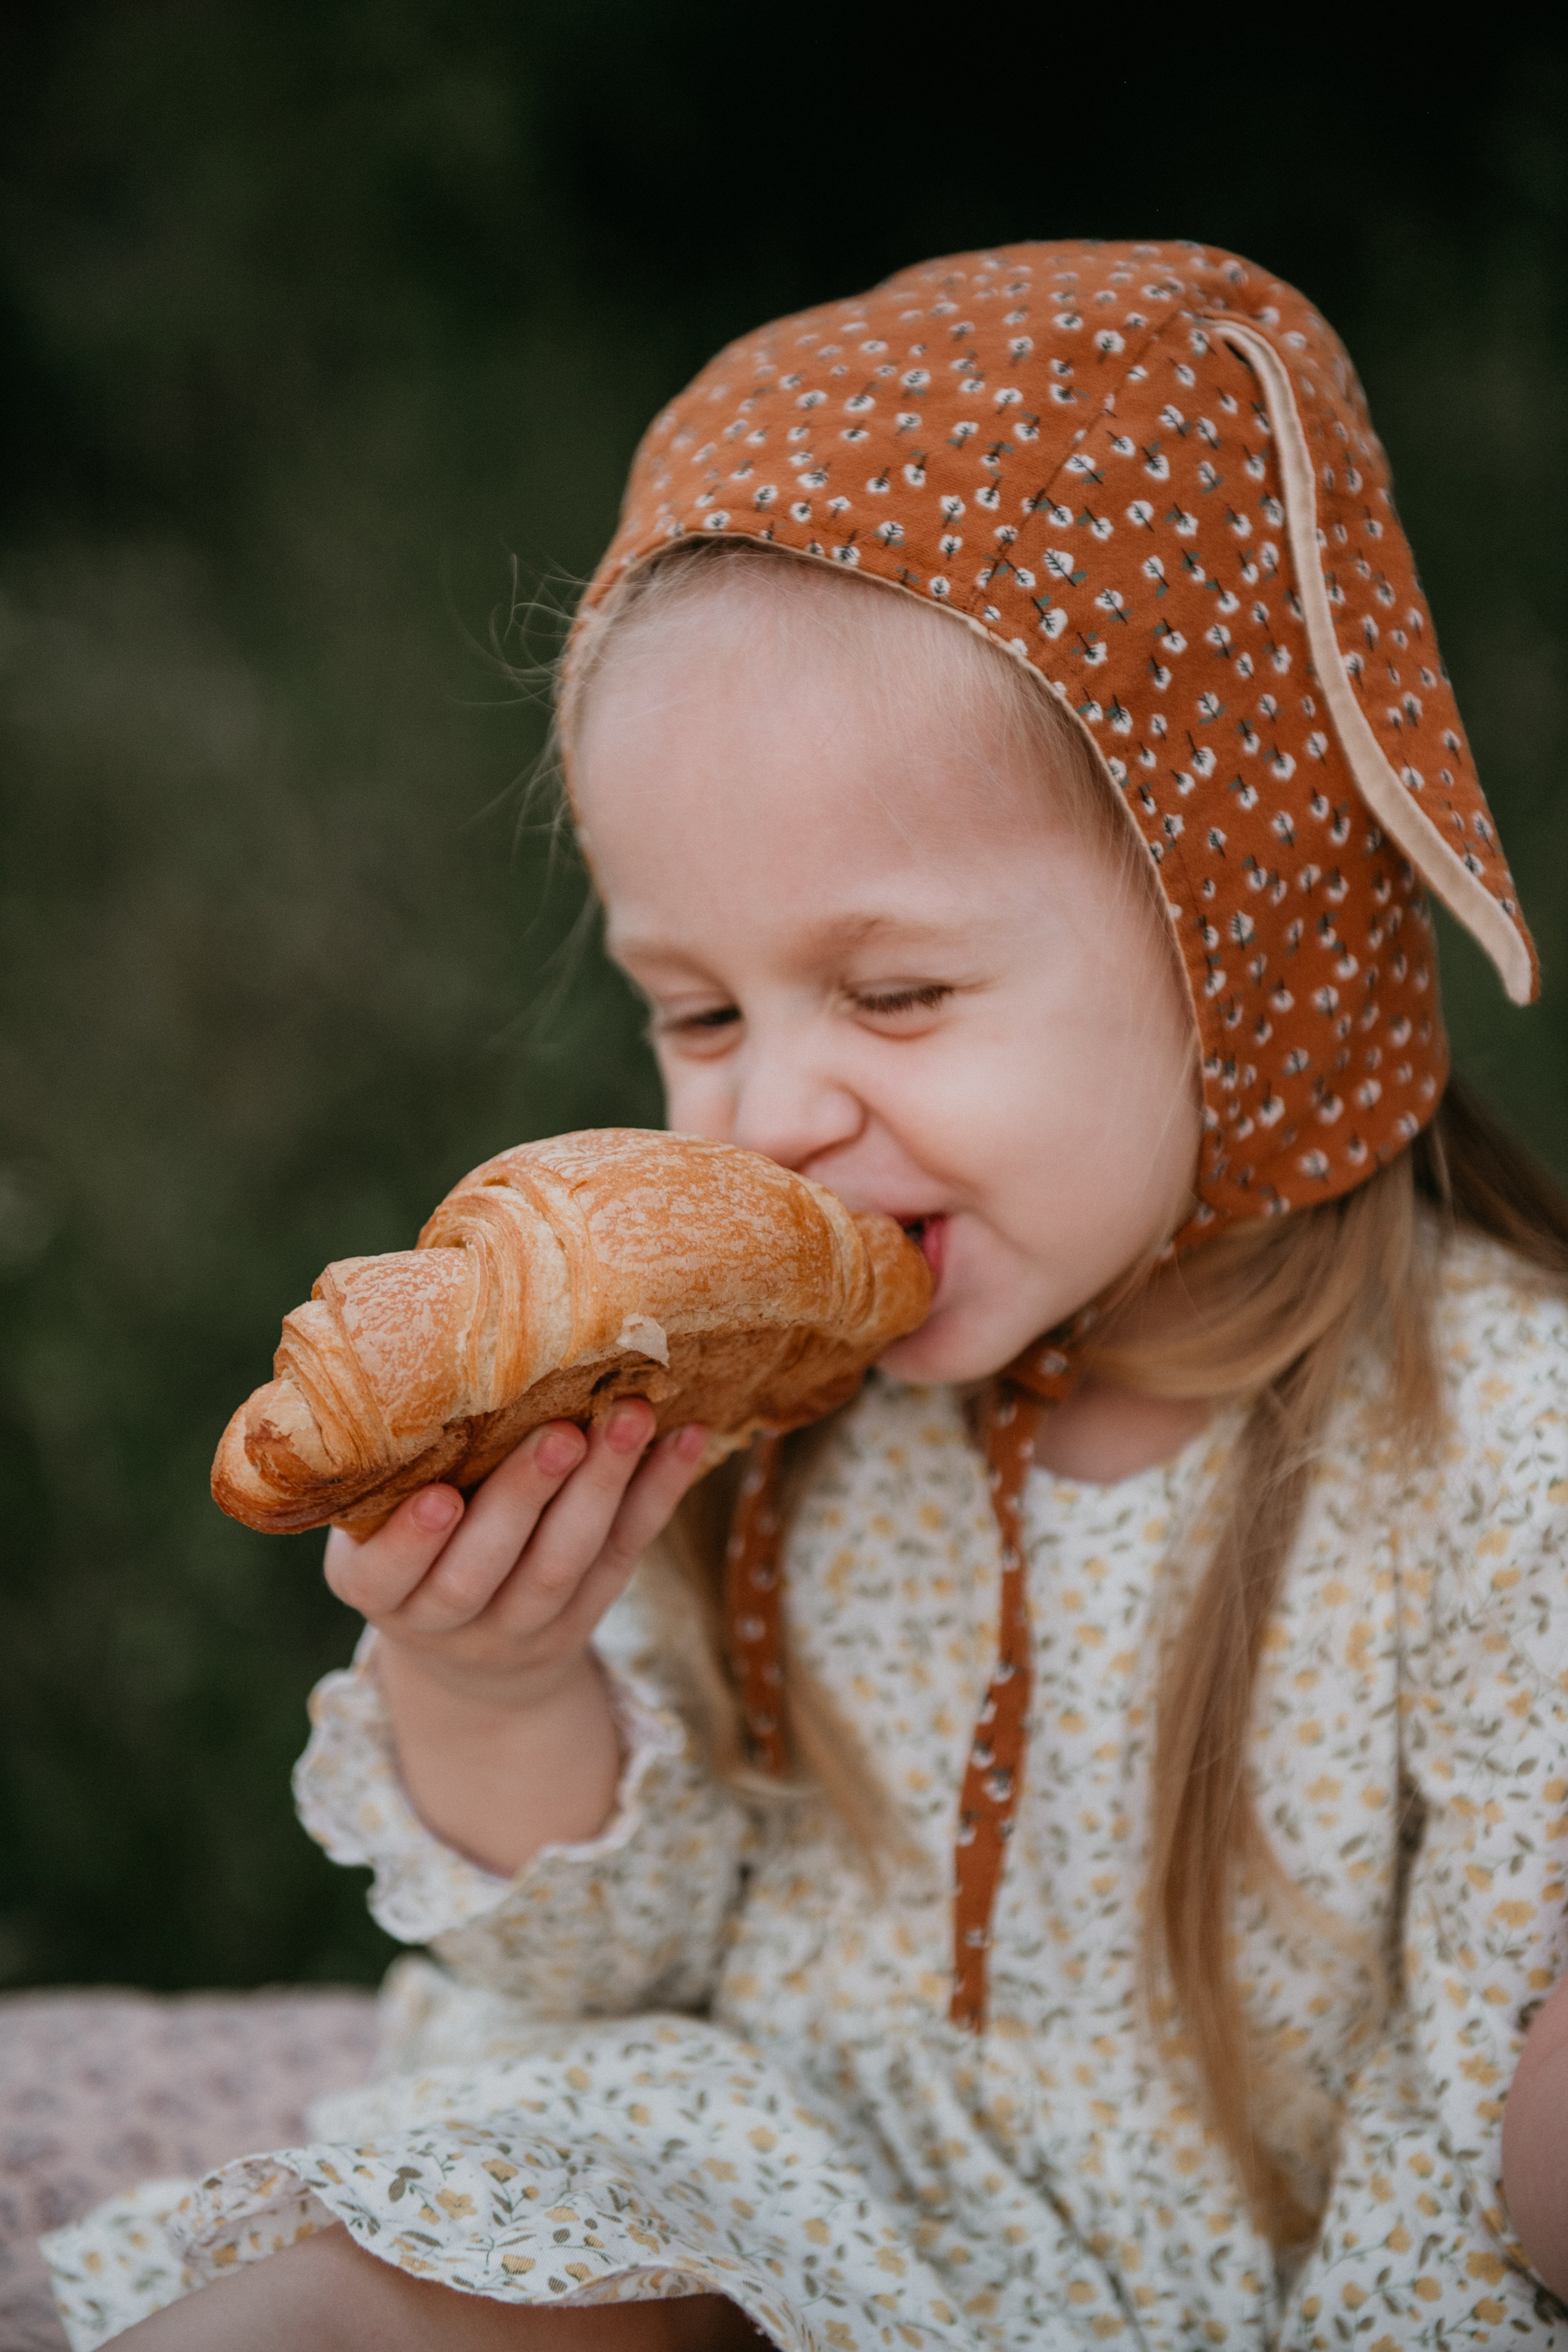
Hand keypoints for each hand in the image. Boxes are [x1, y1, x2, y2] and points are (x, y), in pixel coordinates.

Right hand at [321, 1403, 708, 1869]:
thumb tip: (425, 1356)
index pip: (386, 1577)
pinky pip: (624, 1552)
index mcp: (378, 1591)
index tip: (440, 1496)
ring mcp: (522, 1626)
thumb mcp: (377, 1527)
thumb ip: (396, 1471)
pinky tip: (685, 1438)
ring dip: (601, 1487)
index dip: (412, 1542)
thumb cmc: (414, 1551)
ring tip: (629, 1417)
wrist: (471, 1661)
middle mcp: (446, 1619)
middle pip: (482, 1572)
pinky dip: (658, 1494)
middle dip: (524, 1499)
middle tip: (559, 1435)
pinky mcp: (588, 1612)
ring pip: (563, 1565)